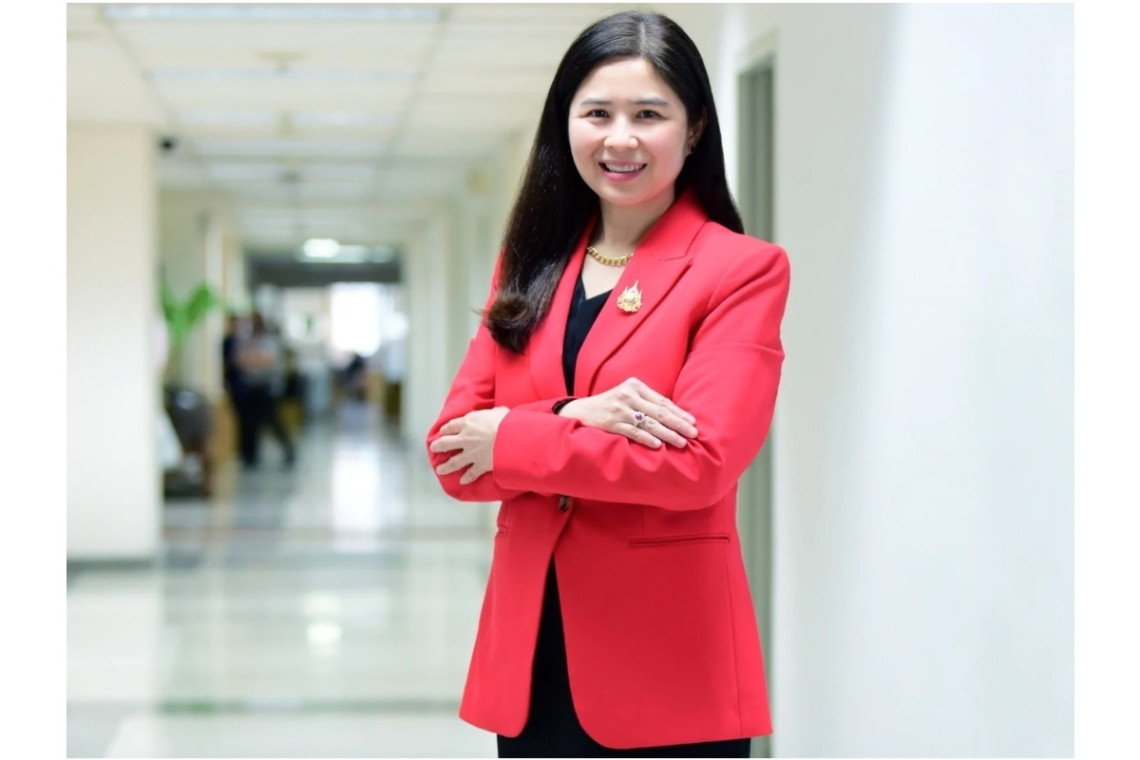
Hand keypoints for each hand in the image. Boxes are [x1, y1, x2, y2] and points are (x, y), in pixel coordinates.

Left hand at [430, 406, 509, 484]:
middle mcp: (466, 438)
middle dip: (438, 446)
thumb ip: (493, 413)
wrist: (512, 438)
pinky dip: (467, 478)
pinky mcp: (480, 465)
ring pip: (454, 462)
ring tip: (440, 470)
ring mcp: (471, 454)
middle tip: (434, 448)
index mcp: (469, 423)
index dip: (445, 429)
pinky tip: (462, 481)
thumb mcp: (499, 411)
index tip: (442, 432)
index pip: (451, 426)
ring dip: (446, 467)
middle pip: (446, 443)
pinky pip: (471, 473)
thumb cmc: (507, 422)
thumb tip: (497, 413)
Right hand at [560, 377, 697, 448]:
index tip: (693, 422)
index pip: (662, 400)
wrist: (580, 411)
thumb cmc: (609, 405)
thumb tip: (674, 416)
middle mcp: (628, 395)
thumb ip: (646, 401)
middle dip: (679, 424)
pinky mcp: (611, 423)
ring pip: (649, 423)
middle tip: (694, 433)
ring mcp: (619, 409)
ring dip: (668, 434)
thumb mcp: (626, 395)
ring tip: (682, 442)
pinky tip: (659, 445)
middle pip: (659, 412)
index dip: (679, 412)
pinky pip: (633, 432)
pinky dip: (647, 439)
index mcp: (634, 385)